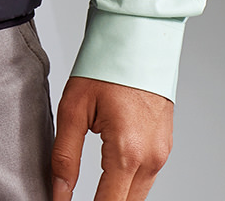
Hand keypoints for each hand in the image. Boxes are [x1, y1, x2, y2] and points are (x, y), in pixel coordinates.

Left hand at [52, 77, 172, 200]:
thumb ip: (65, 157)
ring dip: (116, 196)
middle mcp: (151, 159)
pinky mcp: (165, 148)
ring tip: (92, 192)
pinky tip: (110, 176)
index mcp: (127, 152)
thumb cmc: (106, 66)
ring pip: (137, 196)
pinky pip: (146, 179)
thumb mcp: (73, 108)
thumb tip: (58, 194)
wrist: (139, 40)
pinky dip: (127, 183)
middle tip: (74, 200)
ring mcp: (162, 154)